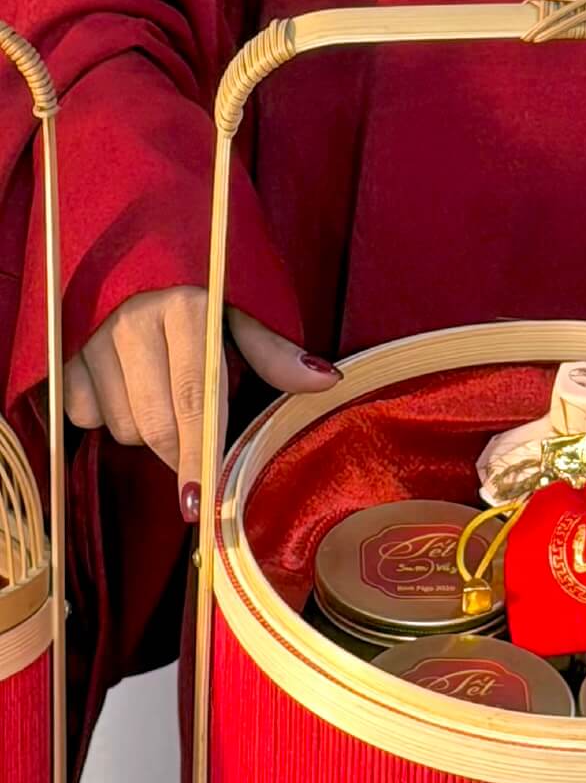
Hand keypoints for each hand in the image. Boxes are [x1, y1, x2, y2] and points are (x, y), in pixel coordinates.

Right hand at [63, 286, 341, 519]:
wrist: (138, 283)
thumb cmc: (204, 315)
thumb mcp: (243, 327)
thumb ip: (276, 356)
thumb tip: (327, 380)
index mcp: (188, 308)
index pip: (196, 398)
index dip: (200, 454)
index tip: (201, 499)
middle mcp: (135, 318)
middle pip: (157, 424)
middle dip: (181, 455)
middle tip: (196, 463)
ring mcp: (93, 337)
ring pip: (123, 426)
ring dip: (146, 433)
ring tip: (162, 403)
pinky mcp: (62, 356)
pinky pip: (85, 415)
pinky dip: (107, 417)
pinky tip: (123, 393)